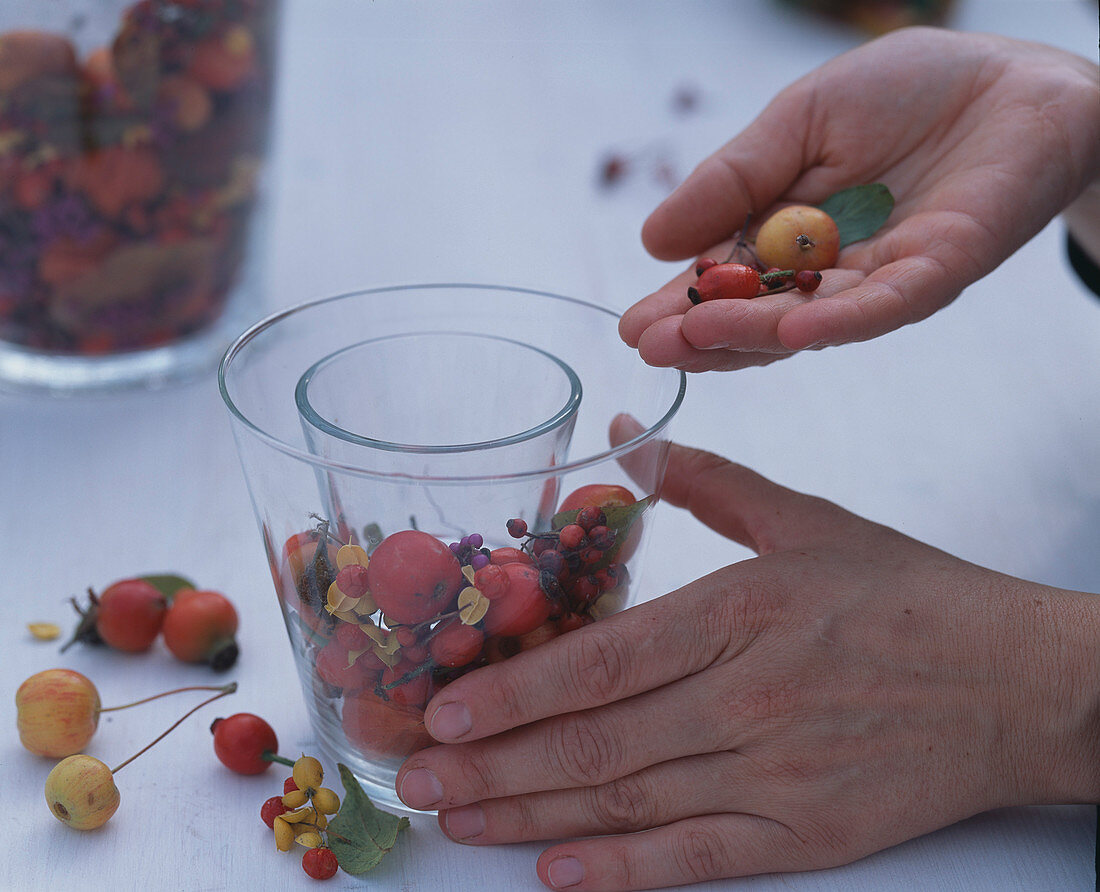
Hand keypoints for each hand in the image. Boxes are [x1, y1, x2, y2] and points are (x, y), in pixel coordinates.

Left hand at [395, 438, 1099, 890]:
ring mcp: (778, 771)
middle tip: (414, 777)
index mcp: (744, 611)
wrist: (1020, 683)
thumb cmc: (910, 598)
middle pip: (598, 741)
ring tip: (457, 821)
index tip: (443, 710)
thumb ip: (706, 483)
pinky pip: (698, 856)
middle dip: (493, 764)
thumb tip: (626, 434)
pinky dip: (622, 870)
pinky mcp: (808, 832)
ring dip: (530, 815)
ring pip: (630, 801)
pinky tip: (555, 871)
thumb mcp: (807, 522)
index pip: (606, 662)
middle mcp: (752, 695)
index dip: (515, 691)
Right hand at [619, 27, 1099, 371]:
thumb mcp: (796, 121)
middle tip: (650, 346)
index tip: (633, 328)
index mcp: (787, 237)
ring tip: (693, 337)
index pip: (724, 281)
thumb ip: (732, 179)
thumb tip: (652, 239)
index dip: (680, 305)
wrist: (1011, 77)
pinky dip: (836, 319)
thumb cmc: (905, 93)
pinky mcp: (935, 273)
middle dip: (703, 334)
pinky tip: (787, 332)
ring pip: (809, 320)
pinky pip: (883, 305)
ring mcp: (880, 279)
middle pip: (758, 317)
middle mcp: (827, 272)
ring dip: (750, 334)